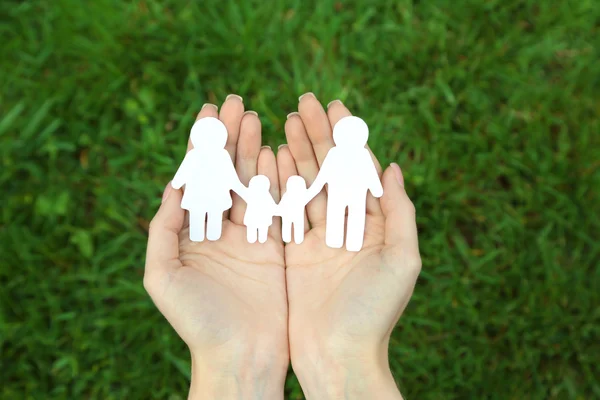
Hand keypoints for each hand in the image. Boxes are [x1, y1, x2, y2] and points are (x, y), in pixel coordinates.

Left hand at [144, 96, 286, 398]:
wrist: (242, 359)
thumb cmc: (198, 324)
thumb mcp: (164, 277)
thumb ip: (163, 229)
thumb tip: (173, 185)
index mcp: (192, 234)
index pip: (197, 179)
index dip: (202, 145)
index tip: (209, 112)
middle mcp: (220, 231)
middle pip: (226, 174)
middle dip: (230, 139)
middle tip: (238, 103)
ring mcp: (250, 238)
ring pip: (253, 184)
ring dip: (255, 151)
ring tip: (258, 119)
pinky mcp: (277, 249)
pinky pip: (279, 208)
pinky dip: (280, 180)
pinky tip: (281, 153)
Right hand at [278, 95, 420, 398]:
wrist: (337, 359)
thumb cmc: (375, 314)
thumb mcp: (402, 261)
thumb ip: (400, 212)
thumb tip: (392, 166)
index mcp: (372, 225)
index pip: (356, 170)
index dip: (345, 137)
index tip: (332, 106)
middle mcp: (344, 227)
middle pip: (328, 171)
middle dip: (315, 136)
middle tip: (302, 102)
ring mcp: (315, 239)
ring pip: (303, 185)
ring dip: (294, 152)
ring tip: (282, 120)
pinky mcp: (291, 253)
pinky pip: (281, 212)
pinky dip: (275, 184)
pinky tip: (266, 157)